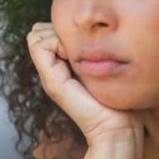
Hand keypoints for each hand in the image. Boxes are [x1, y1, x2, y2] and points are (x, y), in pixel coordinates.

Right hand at [27, 22, 143, 147]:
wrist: (118, 129)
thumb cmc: (120, 101)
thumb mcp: (106, 67)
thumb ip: (94, 52)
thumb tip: (92, 30)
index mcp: (64, 67)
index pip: (48, 31)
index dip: (65, 28)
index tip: (89, 42)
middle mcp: (52, 70)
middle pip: (40, 32)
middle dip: (59, 29)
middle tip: (83, 45)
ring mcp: (49, 76)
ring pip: (37, 35)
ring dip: (58, 34)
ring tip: (80, 51)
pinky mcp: (52, 81)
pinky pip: (39, 44)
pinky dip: (57, 40)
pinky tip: (76, 55)